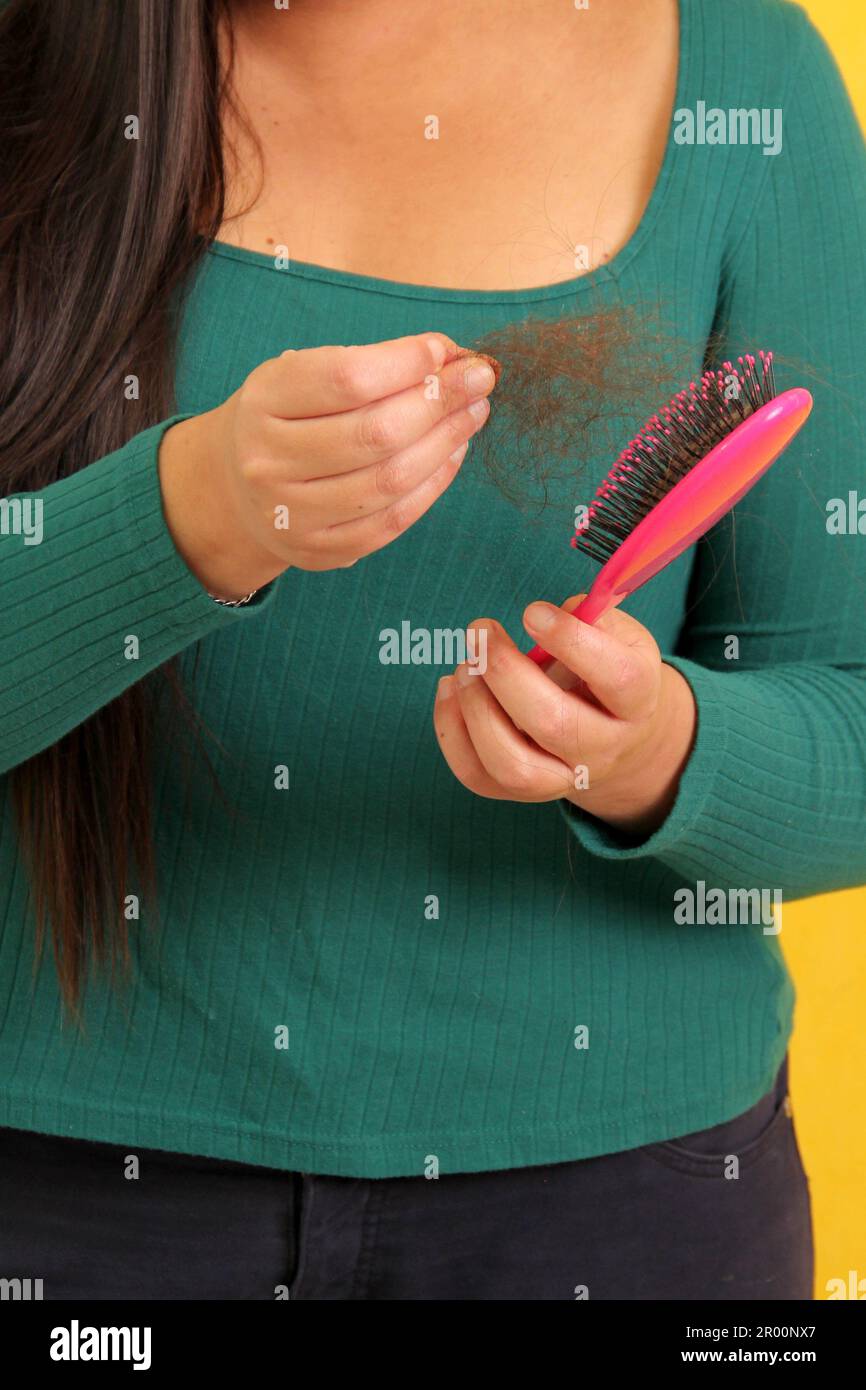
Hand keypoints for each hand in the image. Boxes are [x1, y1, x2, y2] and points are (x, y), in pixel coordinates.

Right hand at [159, 332, 495, 598]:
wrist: (236, 490)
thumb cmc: (286, 418)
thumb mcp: (300, 376)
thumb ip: (365, 364)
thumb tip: (447, 358)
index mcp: (264, 402)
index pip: (348, 378)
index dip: (407, 362)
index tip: (446, 349)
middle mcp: (271, 461)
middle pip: (376, 432)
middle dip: (440, 401)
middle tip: (479, 379)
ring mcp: (294, 514)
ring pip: (390, 479)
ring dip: (446, 442)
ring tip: (473, 413)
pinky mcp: (321, 550)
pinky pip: (393, 520)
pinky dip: (434, 484)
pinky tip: (453, 453)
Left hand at [433, 596, 696, 836]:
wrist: (617, 739)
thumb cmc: (608, 674)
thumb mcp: (622, 639)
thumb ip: (594, 618)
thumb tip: (552, 613)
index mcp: (636, 702)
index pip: (616, 678)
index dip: (571, 640)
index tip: (532, 612)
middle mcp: (602, 749)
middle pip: (554, 724)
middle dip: (506, 672)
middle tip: (481, 631)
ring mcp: (560, 777)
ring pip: (512, 765)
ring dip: (476, 708)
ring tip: (465, 665)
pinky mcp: (520, 791)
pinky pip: (476, 775)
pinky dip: (451, 730)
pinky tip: (451, 688)